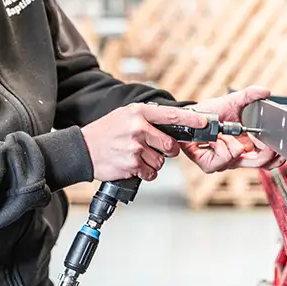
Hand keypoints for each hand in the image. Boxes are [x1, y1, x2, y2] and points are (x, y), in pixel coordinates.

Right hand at [82, 103, 206, 181]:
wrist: (82, 149)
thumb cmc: (105, 132)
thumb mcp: (125, 115)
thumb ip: (148, 118)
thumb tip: (172, 123)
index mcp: (138, 113)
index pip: (171, 115)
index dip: (191, 120)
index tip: (204, 123)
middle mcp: (138, 129)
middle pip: (170, 145)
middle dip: (166, 150)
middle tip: (153, 147)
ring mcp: (135, 148)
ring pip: (160, 161)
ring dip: (152, 162)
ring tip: (135, 155)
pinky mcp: (131, 165)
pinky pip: (150, 173)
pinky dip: (144, 172)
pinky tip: (131, 164)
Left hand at [181, 86, 283, 172]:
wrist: (189, 116)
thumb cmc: (210, 112)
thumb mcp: (233, 101)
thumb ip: (250, 95)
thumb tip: (266, 91)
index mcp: (246, 146)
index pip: (268, 159)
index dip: (277, 156)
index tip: (280, 148)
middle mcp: (237, 157)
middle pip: (260, 164)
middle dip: (267, 155)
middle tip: (269, 146)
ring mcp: (223, 163)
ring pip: (239, 158)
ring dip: (233, 143)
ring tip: (224, 133)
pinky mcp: (209, 165)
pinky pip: (223, 158)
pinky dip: (220, 146)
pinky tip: (215, 139)